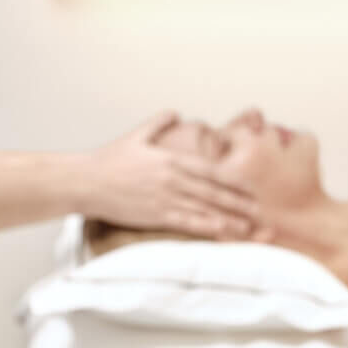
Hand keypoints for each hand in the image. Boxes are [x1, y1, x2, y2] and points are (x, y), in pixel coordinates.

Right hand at [85, 114, 258, 238]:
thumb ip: (159, 122)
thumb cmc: (109, 160)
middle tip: (261, 212)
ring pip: (205, 209)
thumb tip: (176, 112)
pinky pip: (188, 223)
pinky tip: (223, 234)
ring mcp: (165, 198)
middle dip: (240, 203)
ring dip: (230, 219)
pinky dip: (208, 229)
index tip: (251, 188)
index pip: (211, 170)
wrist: (86, 181)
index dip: (234, 181)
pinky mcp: (156, 215)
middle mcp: (173, 179)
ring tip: (250, 227)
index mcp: (171, 159)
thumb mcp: (136, 135)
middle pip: (214, 192)